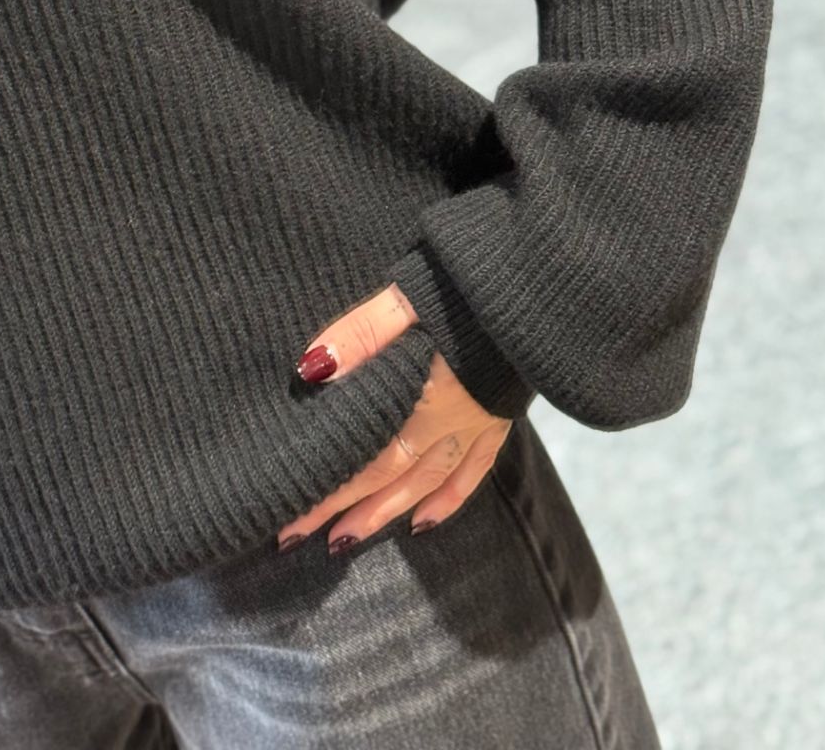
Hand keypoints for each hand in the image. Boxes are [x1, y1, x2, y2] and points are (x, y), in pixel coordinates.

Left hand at [276, 281, 514, 553]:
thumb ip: (361, 332)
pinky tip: (424, 520)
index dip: (328, 491)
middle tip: (300, 539)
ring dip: (387, 513)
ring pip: (428, 482)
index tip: (288, 520)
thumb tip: (311, 368)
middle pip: (391, 477)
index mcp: (424, 395)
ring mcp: (478, 423)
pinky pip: (473, 471)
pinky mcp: (499, 417)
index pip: (367, 457)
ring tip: (348, 539)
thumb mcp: (406, 297)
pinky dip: (447, 499)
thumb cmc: (464, 285)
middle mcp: (451, 420)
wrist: (535, 284)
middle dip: (345, 510)